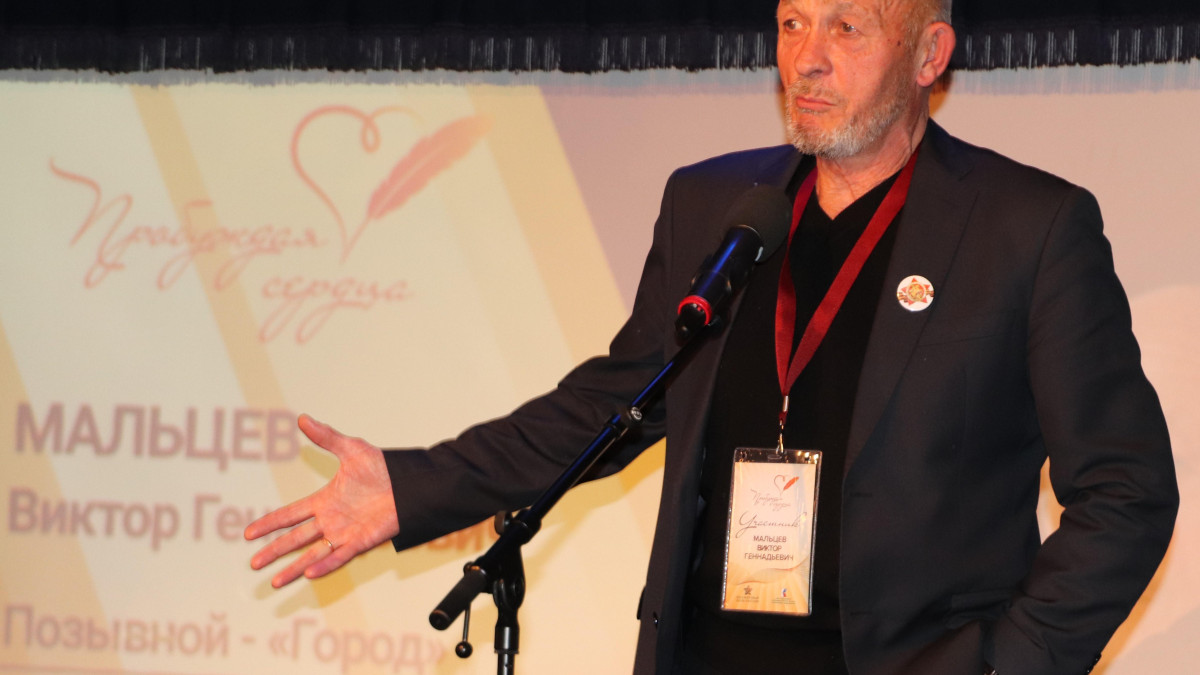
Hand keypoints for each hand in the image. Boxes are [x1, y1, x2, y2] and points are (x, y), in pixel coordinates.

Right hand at [244, 414, 399, 587]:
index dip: (270, 523)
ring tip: (275, 582)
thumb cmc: (384, 467)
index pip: (290, 515)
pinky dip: (325, 565)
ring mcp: (345, 532)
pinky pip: (340, 556)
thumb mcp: (352, 449)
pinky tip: (309, 574)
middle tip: (254, 563)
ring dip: (294, 567)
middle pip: (296, 539)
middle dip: (274, 551)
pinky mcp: (362, 541)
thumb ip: (326, 437)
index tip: (250, 534)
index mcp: (325, 500)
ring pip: (313, 553)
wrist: (410, 483)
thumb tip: (303, 418)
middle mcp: (331, 520)